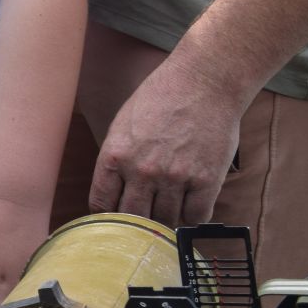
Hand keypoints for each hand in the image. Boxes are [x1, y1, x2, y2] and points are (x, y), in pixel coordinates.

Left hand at [87, 55, 242, 225]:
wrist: (203, 83)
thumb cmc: (160, 99)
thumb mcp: (122, 125)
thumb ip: (117, 159)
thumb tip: (113, 191)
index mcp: (115, 156)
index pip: (101, 203)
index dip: (106, 216)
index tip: (113, 220)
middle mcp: (142, 171)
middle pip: (133, 218)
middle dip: (135, 224)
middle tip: (142, 223)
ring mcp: (175, 178)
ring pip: (165, 220)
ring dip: (165, 221)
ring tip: (167, 215)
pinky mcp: (206, 181)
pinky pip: (196, 216)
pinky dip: (192, 218)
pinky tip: (189, 211)